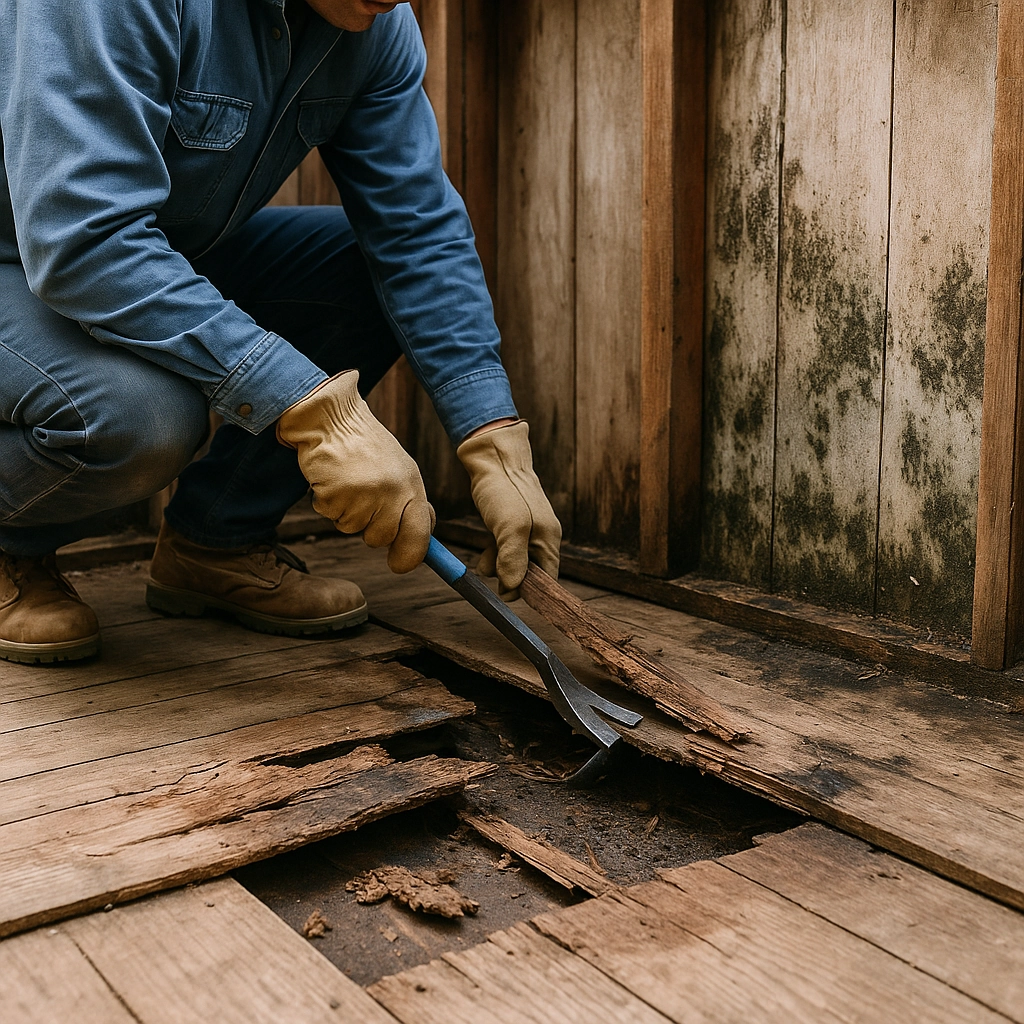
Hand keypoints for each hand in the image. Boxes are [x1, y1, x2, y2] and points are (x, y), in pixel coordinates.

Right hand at [276, 370, 433, 571]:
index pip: (420, 533)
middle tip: (362, 499)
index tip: (400, 565)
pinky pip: (330, 516)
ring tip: (347, 481)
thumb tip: (423, 540)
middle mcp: (393, 490)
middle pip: (381, 538)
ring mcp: (365, 494)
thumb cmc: (364, 447)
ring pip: (352, 529)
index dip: (410, 556)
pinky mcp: (337, 494)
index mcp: (412, 484)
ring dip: (345, 513)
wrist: (330, 418)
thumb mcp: (398, 469)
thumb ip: (410, 502)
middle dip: (368, 529)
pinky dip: (327, 503)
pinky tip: (332, 478)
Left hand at [457, 420, 560, 599]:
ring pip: (515, 561)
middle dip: (511, 578)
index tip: (508, 594)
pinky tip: (484, 553)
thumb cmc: (504, 489)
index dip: (531, 591)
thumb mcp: (510, 527)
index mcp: (548, 538)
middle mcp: (541, 536)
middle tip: (492, 575)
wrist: (492, 456)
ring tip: (484, 564)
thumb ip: (513, 558)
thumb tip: (512, 587)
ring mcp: (526, 529)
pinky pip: (506, 549)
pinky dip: (495, 555)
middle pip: (531, 572)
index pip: (548, 578)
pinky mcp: (511, 523)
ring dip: (499, 567)